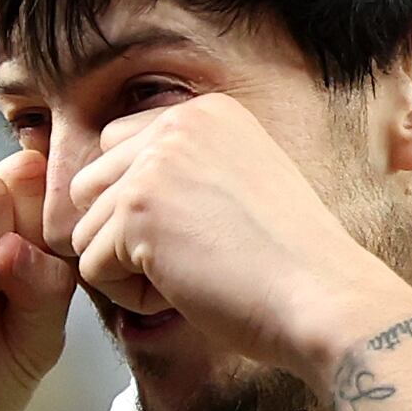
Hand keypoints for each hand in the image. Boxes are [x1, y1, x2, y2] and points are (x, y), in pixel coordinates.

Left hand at [63, 95, 405, 381]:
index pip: (120, 148)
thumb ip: (187, 172)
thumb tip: (119, 198)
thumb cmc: (294, 263)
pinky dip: (128, 298)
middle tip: (183, 261)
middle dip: (122, 236)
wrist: (325, 297)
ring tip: (187, 279)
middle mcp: (176, 125)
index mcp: (207, 112)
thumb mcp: (243, 183)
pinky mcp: (137, 214)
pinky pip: (93, 267)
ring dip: (126, 270)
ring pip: (86, 230)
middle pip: (92, 186)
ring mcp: (153, 165)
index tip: (192, 234)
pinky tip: (182, 293)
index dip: (141, 205)